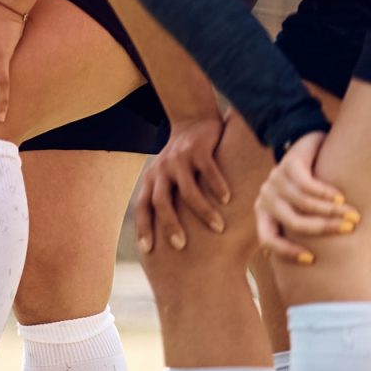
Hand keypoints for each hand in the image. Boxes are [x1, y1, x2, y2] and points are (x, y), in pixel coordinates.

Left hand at [134, 118, 231, 254]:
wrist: (192, 120)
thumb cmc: (184, 160)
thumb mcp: (169, 177)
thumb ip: (170, 199)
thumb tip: (175, 236)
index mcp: (152, 180)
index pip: (142, 207)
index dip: (143, 228)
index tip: (149, 250)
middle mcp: (161, 171)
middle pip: (161, 201)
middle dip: (170, 225)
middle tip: (181, 246)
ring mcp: (179, 159)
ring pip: (188, 189)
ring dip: (202, 210)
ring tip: (217, 227)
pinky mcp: (198, 149)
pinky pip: (207, 170)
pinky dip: (217, 185)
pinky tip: (228, 199)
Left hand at [257, 131, 359, 263]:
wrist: (305, 149)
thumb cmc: (307, 189)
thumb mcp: (301, 210)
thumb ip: (305, 227)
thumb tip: (322, 262)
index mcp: (265, 214)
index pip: (267, 239)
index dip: (286, 251)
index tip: (311, 259)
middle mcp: (266, 198)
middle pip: (293, 222)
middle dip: (323, 228)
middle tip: (350, 229)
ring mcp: (274, 180)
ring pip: (304, 203)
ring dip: (332, 211)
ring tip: (352, 215)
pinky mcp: (287, 165)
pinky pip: (308, 184)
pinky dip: (327, 193)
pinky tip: (341, 197)